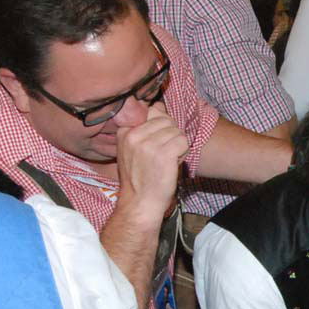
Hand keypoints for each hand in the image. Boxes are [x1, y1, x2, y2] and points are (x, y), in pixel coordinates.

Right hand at [115, 101, 187, 222]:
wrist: (140, 203)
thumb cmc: (140, 178)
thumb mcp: (133, 149)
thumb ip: (144, 127)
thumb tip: (159, 105)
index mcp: (124, 132)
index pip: (150, 111)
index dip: (160, 124)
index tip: (157, 141)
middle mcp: (133, 135)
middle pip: (166, 120)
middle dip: (170, 135)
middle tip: (163, 154)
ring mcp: (147, 144)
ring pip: (176, 130)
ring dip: (177, 145)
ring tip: (167, 160)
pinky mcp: (163, 153)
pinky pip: (183, 141)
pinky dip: (183, 152)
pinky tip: (173, 163)